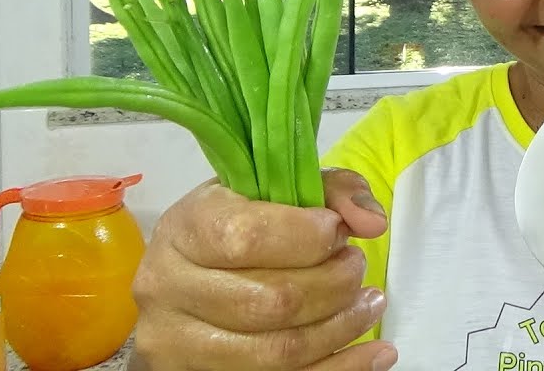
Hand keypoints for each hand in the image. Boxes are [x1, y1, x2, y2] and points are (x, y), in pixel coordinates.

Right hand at [129, 169, 396, 370]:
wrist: (189, 276)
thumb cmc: (241, 226)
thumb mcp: (278, 191)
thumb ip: (332, 190)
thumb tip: (371, 221)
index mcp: (186, 228)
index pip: (246, 238)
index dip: (306, 238)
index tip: (338, 233)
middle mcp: (170, 287)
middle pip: (269, 301)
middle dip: (333, 285)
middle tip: (356, 267)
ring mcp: (180, 341)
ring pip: (277, 352)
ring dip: (340, 328)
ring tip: (368, 304)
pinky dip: (341, 368)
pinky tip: (373, 352)